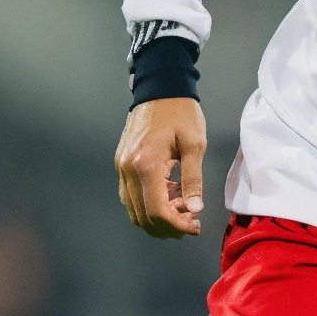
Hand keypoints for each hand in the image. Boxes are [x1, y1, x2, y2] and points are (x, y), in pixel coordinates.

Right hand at [116, 97, 206, 238]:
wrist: (159, 88)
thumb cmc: (181, 112)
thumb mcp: (195, 144)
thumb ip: (193, 179)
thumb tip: (195, 209)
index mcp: (147, 164)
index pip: (157, 211)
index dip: (176, 226)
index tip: (194, 227)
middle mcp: (128, 169)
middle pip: (143, 216)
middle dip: (168, 227)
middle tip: (191, 223)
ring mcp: (121, 167)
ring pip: (134, 209)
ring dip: (157, 217)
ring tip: (182, 209)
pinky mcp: (121, 164)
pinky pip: (130, 195)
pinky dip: (148, 204)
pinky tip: (168, 196)